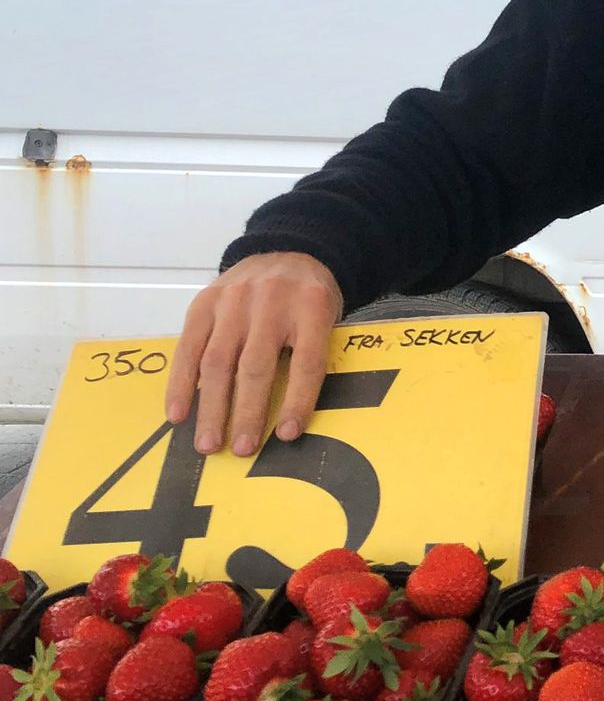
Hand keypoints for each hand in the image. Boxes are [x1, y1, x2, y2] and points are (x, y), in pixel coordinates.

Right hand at [164, 253, 341, 456]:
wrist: (287, 250)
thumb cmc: (309, 298)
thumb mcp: (329, 317)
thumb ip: (314, 353)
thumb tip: (296, 417)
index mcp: (312, 307)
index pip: (307, 361)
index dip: (298, 400)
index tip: (288, 435)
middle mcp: (271, 303)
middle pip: (256, 366)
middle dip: (247, 412)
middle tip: (241, 449)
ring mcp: (234, 302)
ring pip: (218, 362)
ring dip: (211, 408)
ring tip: (209, 444)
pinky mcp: (204, 304)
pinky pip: (188, 349)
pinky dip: (181, 385)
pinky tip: (178, 415)